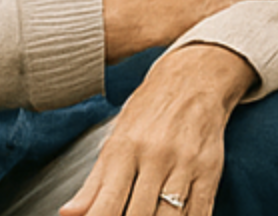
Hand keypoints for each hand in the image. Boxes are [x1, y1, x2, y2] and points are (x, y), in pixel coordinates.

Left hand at [60, 44, 255, 215]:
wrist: (195, 77)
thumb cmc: (151, 110)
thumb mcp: (117, 138)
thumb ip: (93, 184)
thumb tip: (67, 215)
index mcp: (125, 149)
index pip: (106, 207)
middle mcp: (156, 156)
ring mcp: (185, 164)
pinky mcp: (211, 170)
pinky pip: (200, 213)